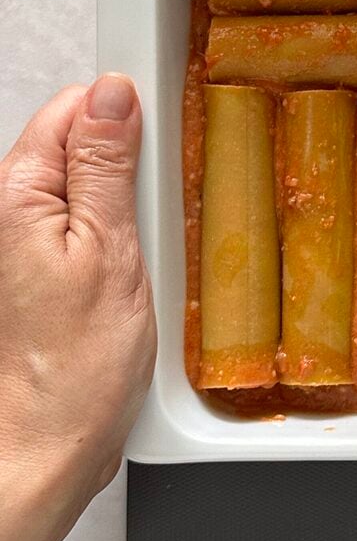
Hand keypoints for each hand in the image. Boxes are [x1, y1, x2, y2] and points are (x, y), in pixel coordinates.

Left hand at [0, 75, 155, 540]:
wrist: (50, 444)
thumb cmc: (73, 369)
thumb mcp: (110, 252)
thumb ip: (107, 167)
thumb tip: (112, 96)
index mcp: (13, 197)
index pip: (69, 110)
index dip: (120, 116)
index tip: (158, 143)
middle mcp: (7, 215)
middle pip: (79, 147)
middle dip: (127, 168)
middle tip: (152, 219)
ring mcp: (25, 245)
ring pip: (89, 189)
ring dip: (127, 208)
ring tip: (144, 256)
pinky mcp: (45, 272)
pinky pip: (89, 227)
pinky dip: (121, 238)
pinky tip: (135, 274)